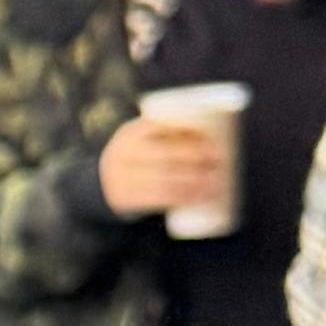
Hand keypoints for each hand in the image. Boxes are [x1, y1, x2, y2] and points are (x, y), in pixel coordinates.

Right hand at [98, 113, 233, 223]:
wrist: (103, 185)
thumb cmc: (141, 159)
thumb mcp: (146, 141)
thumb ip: (171, 134)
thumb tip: (222, 126)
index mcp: (129, 133)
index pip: (160, 127)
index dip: (187, 132)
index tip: (211, 137)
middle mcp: (122, 154)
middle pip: (165, 153)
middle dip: (195, 156)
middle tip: (219, 158)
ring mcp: (122, 178)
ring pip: (165, 178)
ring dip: (194, 180)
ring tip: (217, 180)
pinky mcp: (126, 199)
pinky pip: (158, 199)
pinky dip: (183, 198)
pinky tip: (200, 196)